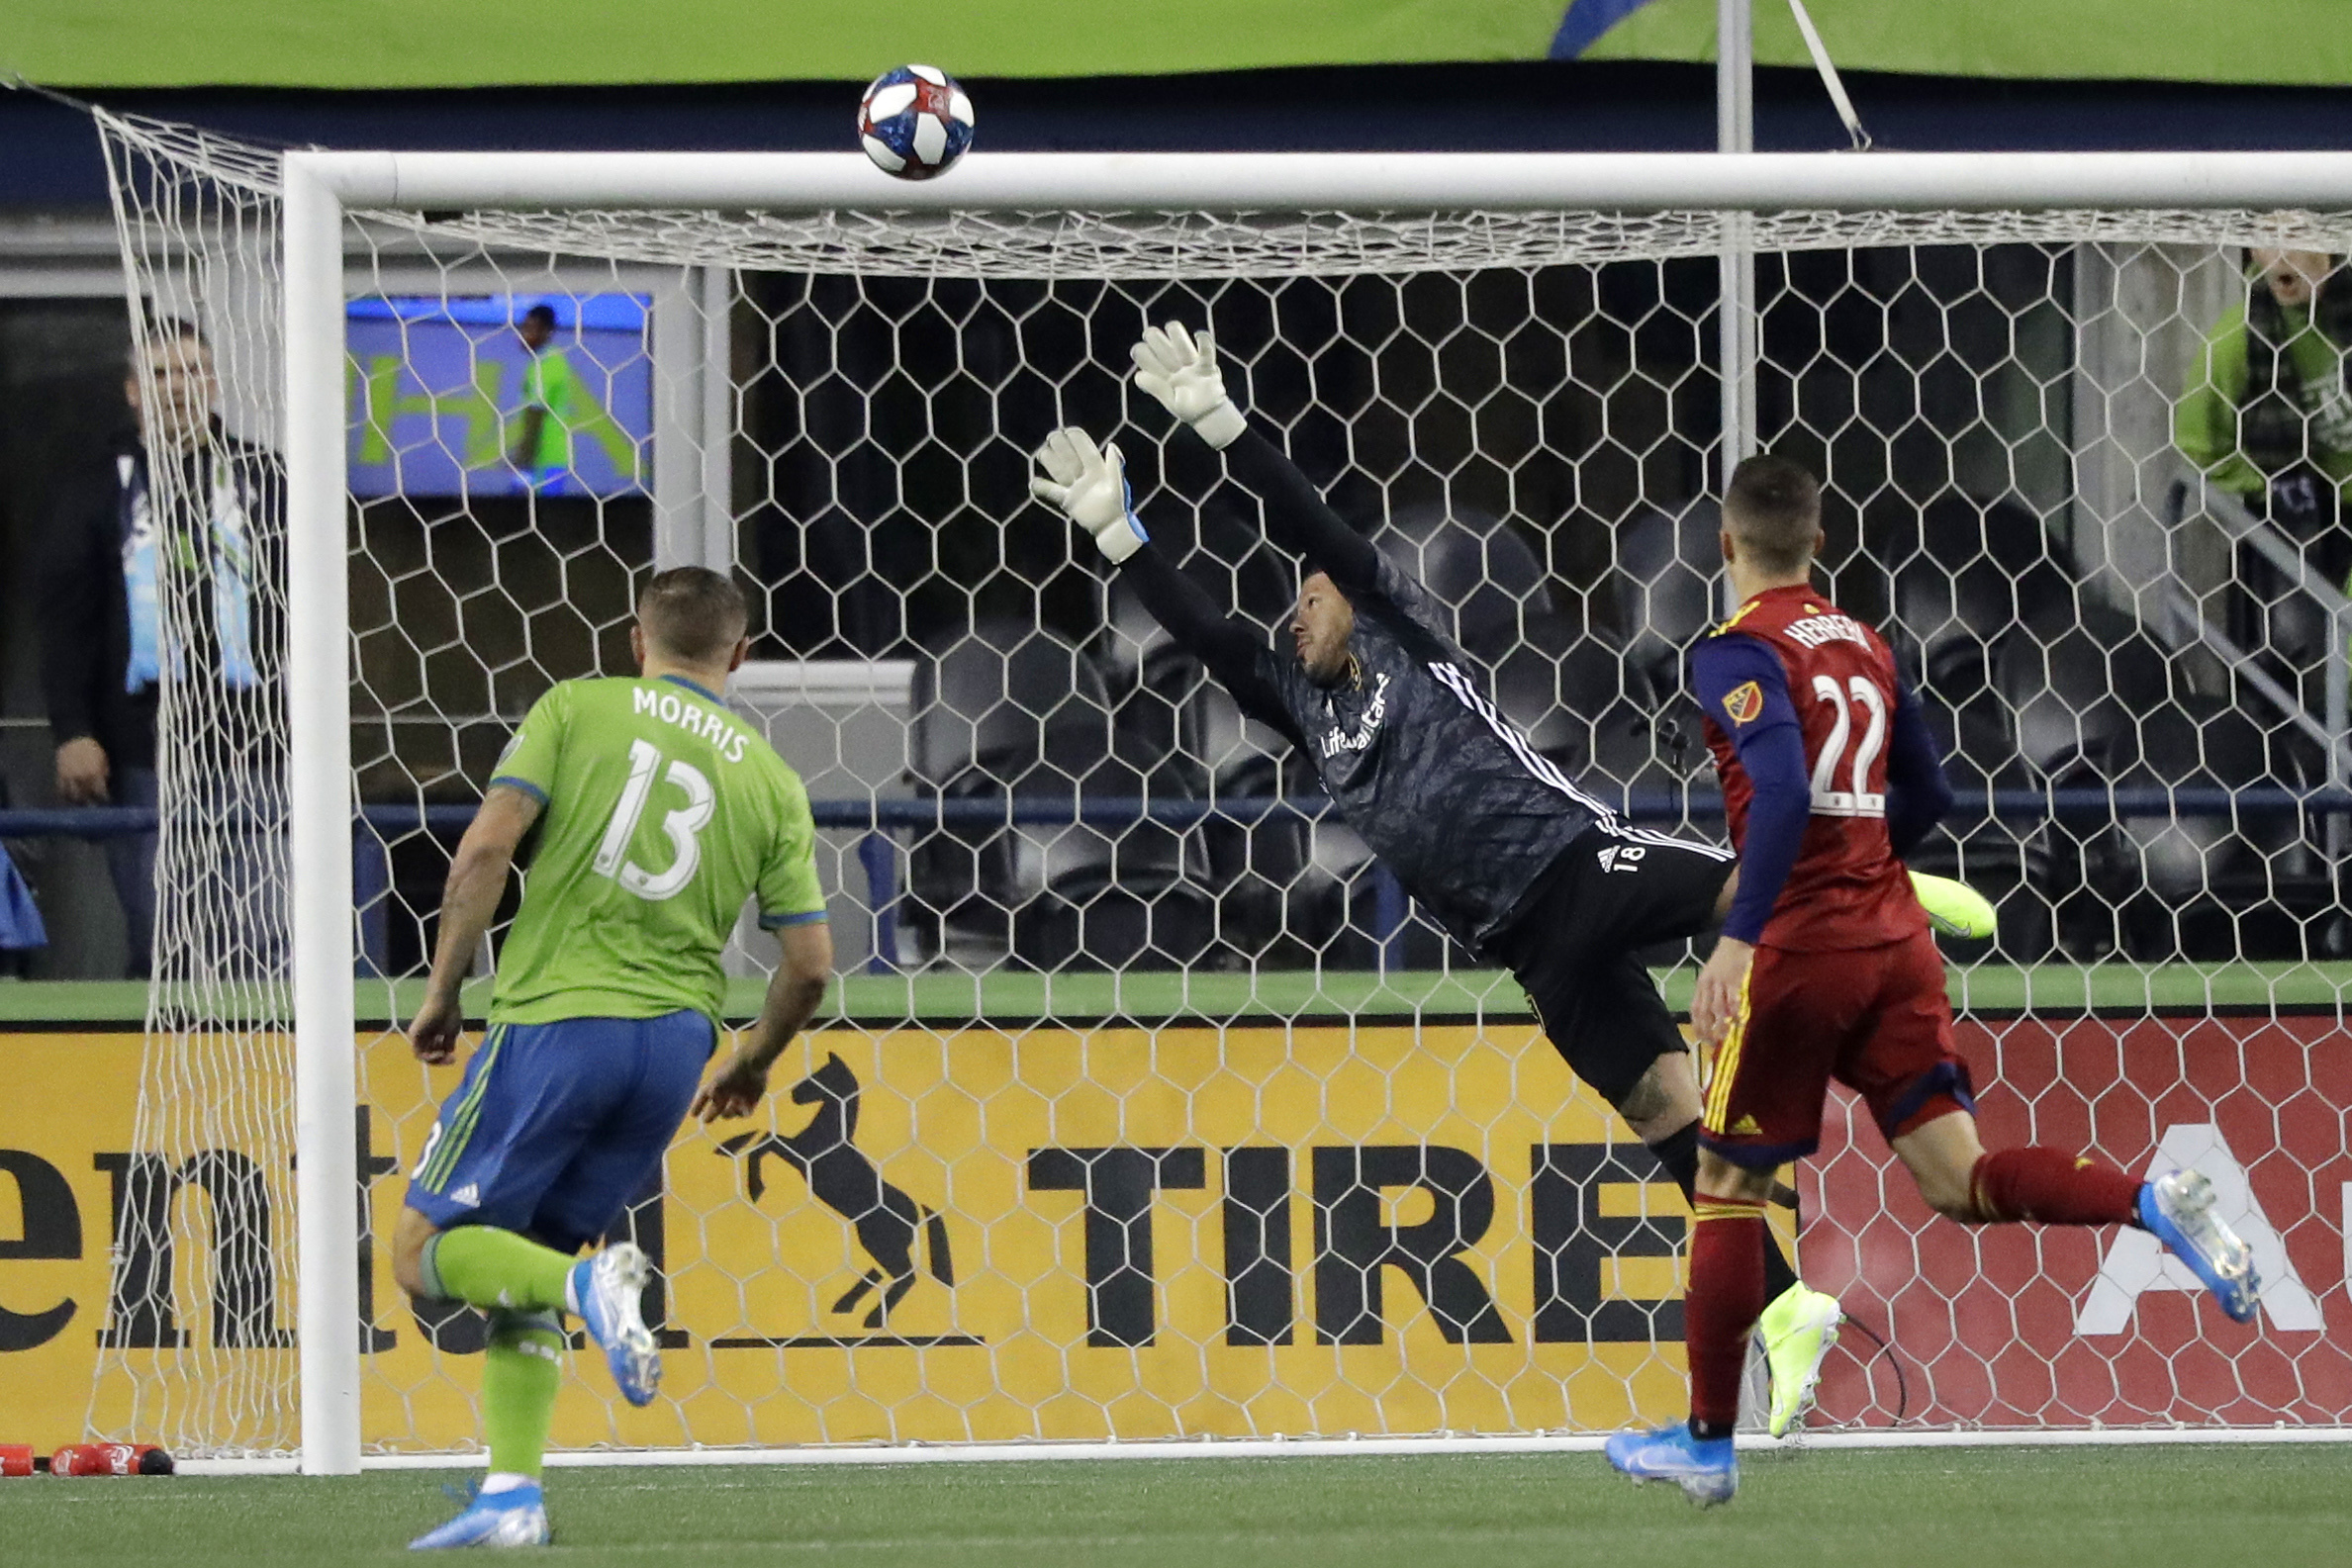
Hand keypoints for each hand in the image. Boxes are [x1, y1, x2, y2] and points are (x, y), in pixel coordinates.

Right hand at [55, 738, 109, 803]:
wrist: (74, 739)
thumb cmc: (92, 749)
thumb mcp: (103, 759)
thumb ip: (104, 771)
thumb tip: (104, 781)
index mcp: (95, 773)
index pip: (99, 792)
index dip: (103, 798)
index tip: (105, 801)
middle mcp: (82, 776)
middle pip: (85, 795)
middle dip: (90, 802)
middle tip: (92, 806)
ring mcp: (69, 776)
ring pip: (72, 794)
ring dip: (77, 801)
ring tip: (80, 804)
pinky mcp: (60, 774)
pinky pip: (61, 788)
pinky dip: (64, 795)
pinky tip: (68, 798)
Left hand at [407, 987, 463, 1065]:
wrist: (445, 1001)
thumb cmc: (450, 1012)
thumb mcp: (452, 1031)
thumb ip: (449, 1042)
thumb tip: (448, 1052)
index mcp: (433, 1035)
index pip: (436, 1052)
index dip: (444, 1058)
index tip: (455, 1058)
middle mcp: (424, 1036)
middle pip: (429, 1056)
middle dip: (440, 1060)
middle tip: (452, 1060)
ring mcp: (418, 1036)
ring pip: (423, 1056)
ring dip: (434, 1059)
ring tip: (444, 1055)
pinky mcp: (414, 1034)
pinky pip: (417, 1052)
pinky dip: (427, 1056)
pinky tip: (438, 1053)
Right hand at [691, 1047, 773, 1122]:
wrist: (752, 1063)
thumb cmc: (732, 1070)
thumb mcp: (717, 1081)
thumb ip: (710, 1092)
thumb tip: (707, 1101)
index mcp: (717, 1085)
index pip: (704, 1097)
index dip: (698, 1105)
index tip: (693, 1114)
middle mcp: (727, 1092)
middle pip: (717, 1108)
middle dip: (711, 1115)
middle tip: (706, 1120)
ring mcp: (739, 1096)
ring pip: (730, 1113)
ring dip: (729, 1114)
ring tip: (729, 1109)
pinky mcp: (752, 1099)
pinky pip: (745, 1113)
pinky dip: (742, 1113)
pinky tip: (741, 1107)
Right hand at [1030, 427, 1147, 562]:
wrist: (1110, 528)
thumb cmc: (1118, 507)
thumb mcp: (1118, 485)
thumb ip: (1115, 465)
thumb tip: (1112, 445)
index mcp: (1099, 470)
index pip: (1086, 451)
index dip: (1078, 440)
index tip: (1068, 430)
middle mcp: (1086, 477)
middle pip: (1071, 458)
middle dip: (1061, 446)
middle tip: (1052, 436)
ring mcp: (1076, 488)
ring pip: (1060, 471)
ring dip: (1051, 461)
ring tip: (1042, 453)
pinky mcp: (1068, 501)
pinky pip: (1052, 492)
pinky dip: (1042, 488)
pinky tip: (1033, 482)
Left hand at [1129, 321, 1245, 448]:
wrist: (1210, 416)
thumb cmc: (1188, 410)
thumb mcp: (1169, 401)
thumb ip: (1156, 387)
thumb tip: (1139, 374)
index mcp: (1161, 373)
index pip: (1145, 355)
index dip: (1141, 352)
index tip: (1142, 358)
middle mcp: (1173, 364)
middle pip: (1159, 342)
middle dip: (1154, 338)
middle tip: (1153, 341)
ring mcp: (1190, 363)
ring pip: (1180, 341)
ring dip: (1175, 333)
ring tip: (1172, 329)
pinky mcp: (1207, 366)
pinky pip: (1206, 351)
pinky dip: (1204, 342)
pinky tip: (1199, 334)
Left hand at [1690, 936, 1755, 1048]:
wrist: (1735, 941)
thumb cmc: (1723, 960)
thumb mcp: (1710, 976)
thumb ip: (1709, 993)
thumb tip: (1713, 1015)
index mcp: (1701, 985)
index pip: (1695, 1009)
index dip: (1697, 1026)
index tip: (1702, 1039)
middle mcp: (1708, 985)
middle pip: (1704, 1012)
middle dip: (1708, 1030)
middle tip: (1714, 1043)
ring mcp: (1720, 983)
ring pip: (1718, 1008)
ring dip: (1721, 1024)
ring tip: (1726, 1037)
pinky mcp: (1734, 980)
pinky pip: (1733, 998)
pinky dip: (1735, 1011)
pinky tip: (1739, 1021)